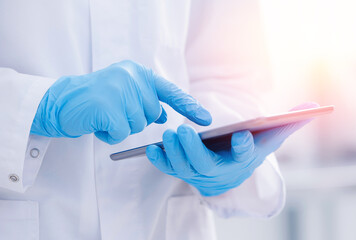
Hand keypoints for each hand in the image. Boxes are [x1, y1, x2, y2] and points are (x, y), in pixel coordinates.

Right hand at [30, 60, 211, 143]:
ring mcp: (119, 89)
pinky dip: (110, 134)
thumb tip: (165, 115)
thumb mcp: (124, 94)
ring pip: (138, 125)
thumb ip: (146, 101)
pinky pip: (121, 132)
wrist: (61, 102)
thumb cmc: (96, 100)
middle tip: (114, 111)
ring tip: (104, 115)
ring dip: (121, 127)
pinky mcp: (107, 106)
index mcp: (138, 72)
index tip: (206, 119)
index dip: (189, 106)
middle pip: (153, 114)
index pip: (170, 91)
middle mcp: (131, 77)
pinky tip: (98, 124)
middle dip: (136, 119)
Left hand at [146, 102, 318, 195]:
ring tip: (169, 134)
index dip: (245, 147)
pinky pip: (170, 169)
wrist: (229, 170)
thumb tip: (317, 107)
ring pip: (185, 168)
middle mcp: (221, 171)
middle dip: (195, 150)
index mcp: (243, 161)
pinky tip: (152, 149)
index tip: (242, 135)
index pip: (246, 156)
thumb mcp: (270, 138)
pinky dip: (160, 161)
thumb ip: (291, 123)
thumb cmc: (249, 150)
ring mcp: (200, 174)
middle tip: (184, 130)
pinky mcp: (184, 171)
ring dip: (175, 152)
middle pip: (206, 166)